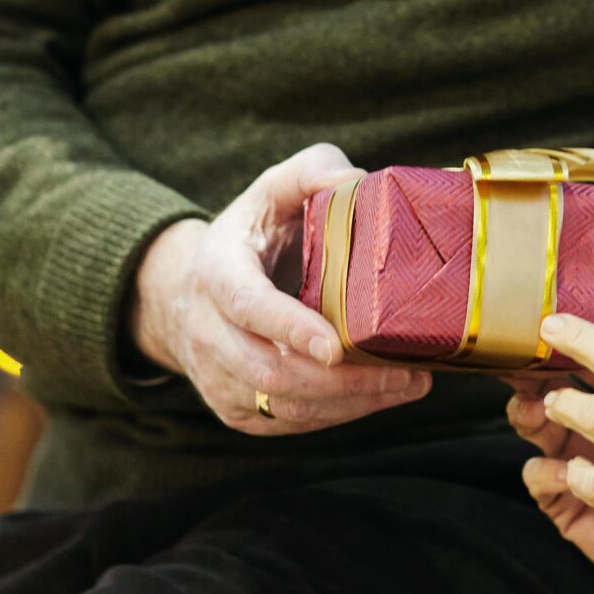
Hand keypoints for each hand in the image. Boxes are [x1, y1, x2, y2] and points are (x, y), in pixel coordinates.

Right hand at [125, 142, 430, 435]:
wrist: (185, 293)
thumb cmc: (248, 236)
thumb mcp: (271, 191)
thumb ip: (311, 171)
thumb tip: (357, 179)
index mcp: (216, 272)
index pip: (248, 307)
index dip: (289, 329)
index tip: (335, 347)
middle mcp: (208, 332)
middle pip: (271, 371)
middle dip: (343, 381)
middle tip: (407, 373)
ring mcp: (218, 378)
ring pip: (283, 406)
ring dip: (349, 403)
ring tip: (409, 384)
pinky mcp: (235, 409)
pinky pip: (288, 422)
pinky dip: (337, 414)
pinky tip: (378, 396)